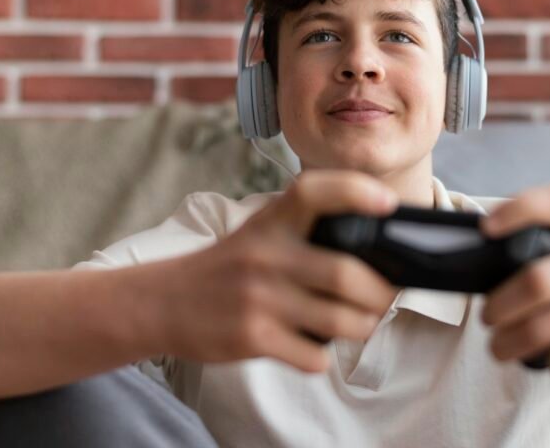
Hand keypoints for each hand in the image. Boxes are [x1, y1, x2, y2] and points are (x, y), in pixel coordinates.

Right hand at [164, 170, 400, 372]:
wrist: (162, 302)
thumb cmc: (229, 268)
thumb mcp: (260, 233)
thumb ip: (305, 232)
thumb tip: (375, 254)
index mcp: (272, 222)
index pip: (314, 191)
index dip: (355, 192)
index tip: (387, 204)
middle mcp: (266, 255)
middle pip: (345, 273)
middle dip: (381, 293)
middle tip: (386, 298)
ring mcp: (258, 298)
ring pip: (339, 320)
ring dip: (363, 327)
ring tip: (362, 324)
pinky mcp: (252, 337)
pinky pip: (313, 355)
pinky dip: (323, 357)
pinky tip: (314, 348)